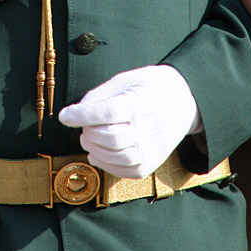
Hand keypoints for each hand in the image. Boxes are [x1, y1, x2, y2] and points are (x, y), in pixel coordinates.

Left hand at [58, 65, 200, 178]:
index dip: (84, 115)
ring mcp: (154, 147)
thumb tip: (76, 112)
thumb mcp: (126, 79)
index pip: (110, 111)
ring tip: (88, 139)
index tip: (65, 115)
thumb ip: (101, 95)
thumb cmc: (148, 87)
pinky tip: (98, 154)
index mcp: (142, 101)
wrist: (185, 100)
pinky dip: (107, 165)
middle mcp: (151, 126)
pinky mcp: (154, 162)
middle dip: (88, 133)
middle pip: (111, 137)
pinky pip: (127, 171)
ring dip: (95, 150)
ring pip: (117, 157)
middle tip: (83, 126)